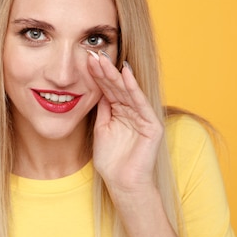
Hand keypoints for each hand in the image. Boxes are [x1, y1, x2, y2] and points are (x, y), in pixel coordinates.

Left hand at [86, 51, 163, 196]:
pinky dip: (133, 87)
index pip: (108, 88)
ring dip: (114, 74)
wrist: (123, 184)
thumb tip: (94, 89)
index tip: (84, 58)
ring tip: (103, 59)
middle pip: (116, 86)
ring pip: (127, 90)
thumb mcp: (101, 129)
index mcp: (120, 111)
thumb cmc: (111, 161)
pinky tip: (125, 73)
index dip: (97, 74)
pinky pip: (140, 102)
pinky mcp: (152, 124)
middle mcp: (132, 111)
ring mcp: (143, 116)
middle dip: (104, 69)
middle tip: (92, 52)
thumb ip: (101, 109)